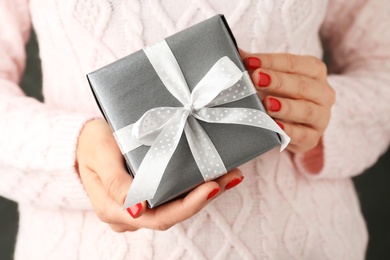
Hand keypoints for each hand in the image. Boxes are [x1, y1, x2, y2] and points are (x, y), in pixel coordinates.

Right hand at [76, 119, 243, 231]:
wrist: (80, 141)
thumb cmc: (89, 144)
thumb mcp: (100, 156)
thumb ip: (116, 182)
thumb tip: (138, 209)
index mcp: (115, 209)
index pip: (158, 217)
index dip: (188, 205)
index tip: (211, 186)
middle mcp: (130, 214)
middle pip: (173, 213)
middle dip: (204, 198)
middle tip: (230, 176)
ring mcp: (139, 206)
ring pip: (176, 206)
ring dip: (204, 192)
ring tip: (230, 174)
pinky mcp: (147, 195)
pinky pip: (173, 196)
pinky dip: (194, 186)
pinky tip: (213, 174)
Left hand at [241, 51, 334, 153]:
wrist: (289, 127)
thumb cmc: (278, 95)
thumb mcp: (268, 78)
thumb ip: (254, 66)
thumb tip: (233, 51)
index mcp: (314, 71)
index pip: (293, 63)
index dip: (270, 61)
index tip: (249, 61)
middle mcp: (323, 93)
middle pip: (302, 85)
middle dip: (278, 81)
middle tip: (256, 78)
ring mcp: (321, 117)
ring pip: (306, 110)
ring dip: (286, 107)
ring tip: (267, 104)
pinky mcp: (313, 138)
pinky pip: (303, 135)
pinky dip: (288, 131)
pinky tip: (275, 127)